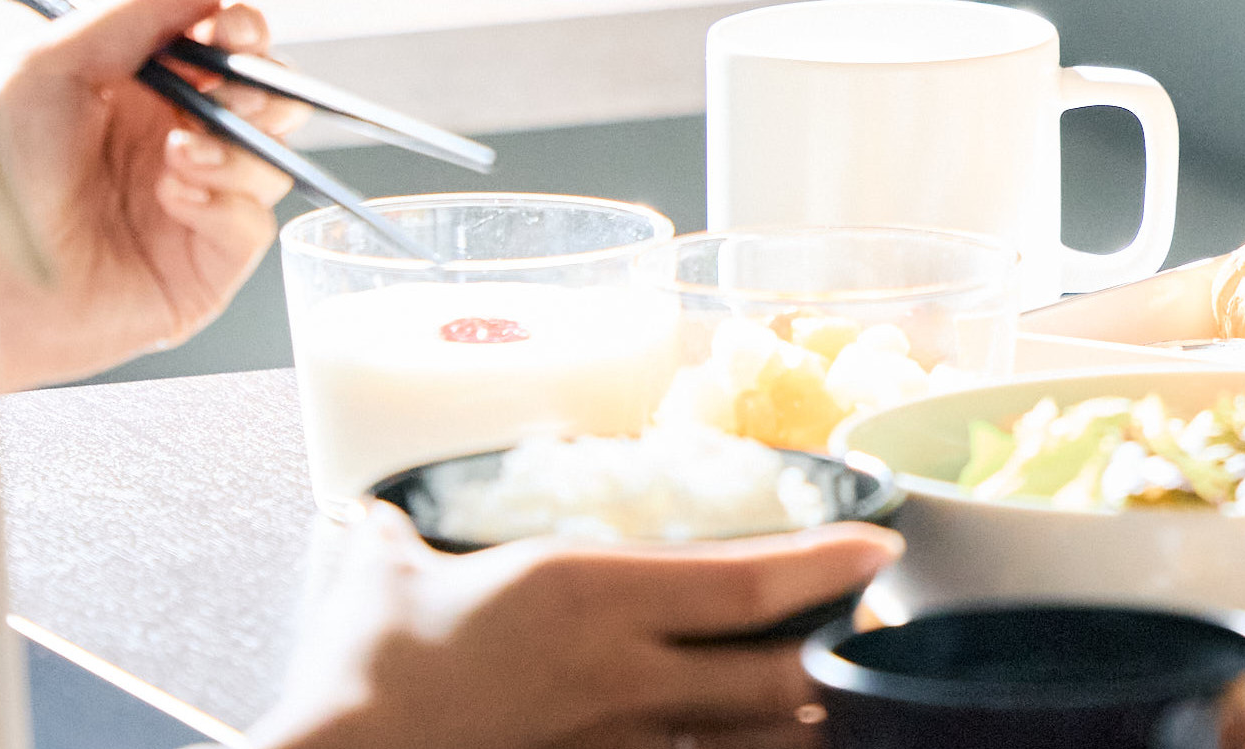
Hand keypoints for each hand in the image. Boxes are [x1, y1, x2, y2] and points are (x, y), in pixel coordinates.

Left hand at [0, 0, 299, 391]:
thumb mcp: (52, 65)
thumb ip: (142, 7)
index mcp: (140, 89)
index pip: (222, 45)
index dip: (241, 30)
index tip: (232, 29)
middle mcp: (171, 141)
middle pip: (264, 99)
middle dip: (259, 88)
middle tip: (225, 94)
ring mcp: (191, 204)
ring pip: (267, 158)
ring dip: (235, 147)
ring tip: (178, 155)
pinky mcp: (201, 266)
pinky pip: (253, 224)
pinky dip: (226, 203)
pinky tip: (173, 199)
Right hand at [258, 507, 899, 748]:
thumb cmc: (362, 675)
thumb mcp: (379, 577)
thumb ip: (392, 539)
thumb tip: (370, 518)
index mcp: (592, 600)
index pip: (747, 587)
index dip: (828, 568)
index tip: (882, 547)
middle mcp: (626, 680)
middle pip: (781, 678)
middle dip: (842, 655)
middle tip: (874, 627)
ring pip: (754, 742)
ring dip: (803, 718)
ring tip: (831, 692)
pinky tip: (751, 743)